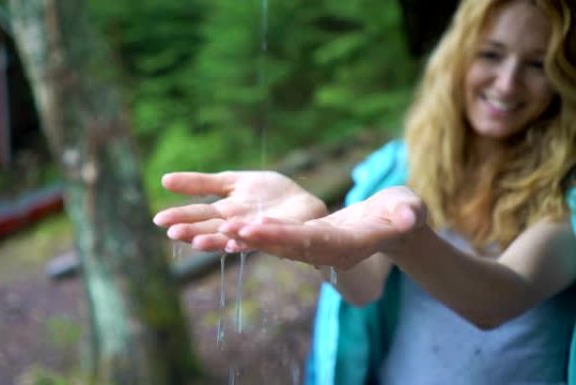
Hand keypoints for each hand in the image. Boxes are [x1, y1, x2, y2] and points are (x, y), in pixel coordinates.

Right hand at [153, 171, 326, 250]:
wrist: (303, 204)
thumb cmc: (268, 196)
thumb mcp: (232, 182)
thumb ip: (201, 183)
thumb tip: (164, 180)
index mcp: (226, 213)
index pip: (200, 215)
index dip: (181, 218)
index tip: (159, 220)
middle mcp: (239, 226)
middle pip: (213, 230)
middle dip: (194, 232)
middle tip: (173, 233)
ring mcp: (259, 232)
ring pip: (235, 238)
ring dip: (217, 240)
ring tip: (198, 241)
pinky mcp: (282, 234)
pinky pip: (267, 236)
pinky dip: (254, 236)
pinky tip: (239, 235)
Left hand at [218, 186, 426, 268]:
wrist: (393, 225)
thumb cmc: (403, 212)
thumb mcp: (409, 208)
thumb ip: (408, 213)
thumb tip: (409, 216)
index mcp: (351, 244)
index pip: (315, 241)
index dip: (286, 236)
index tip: (259, 229)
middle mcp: (329, 252)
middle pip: (289, 246)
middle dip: (259, 239)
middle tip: (229, 230)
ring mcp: (317, 249)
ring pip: (279, 245)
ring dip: (251, 238)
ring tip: (223, 228)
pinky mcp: (308, 243)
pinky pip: (279, 240)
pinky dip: (256, 235)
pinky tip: (231, 227)